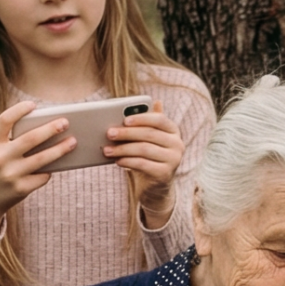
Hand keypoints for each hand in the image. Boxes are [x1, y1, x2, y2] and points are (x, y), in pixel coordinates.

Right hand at [0, 101, 77, 237]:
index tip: (33, 105)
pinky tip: (56, 166)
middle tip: (66, 123)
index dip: (19, 110)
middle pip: (31, 138)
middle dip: (51, 129)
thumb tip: (46, 130)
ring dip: (61, 149)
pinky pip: (43, 176)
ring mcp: (10, 174)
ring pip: (43, 158)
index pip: (4, 120)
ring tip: (73, 142)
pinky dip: (50, 170)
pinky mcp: (21, 189)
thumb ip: (10, 142)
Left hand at [102, 100, 183, 227]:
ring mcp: (173, 160)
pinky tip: (117, 161)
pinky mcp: (165, 174)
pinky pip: (143, 164)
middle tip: (109, 133)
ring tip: (107, 150)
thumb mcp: (150, 138)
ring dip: (123, 149)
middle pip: (149, 134)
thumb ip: (151, 121)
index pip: (159, 119)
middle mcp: (178, 144)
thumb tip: (157, 101)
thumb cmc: (150, 155)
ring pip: (144, 149)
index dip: (142, 118)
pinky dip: (128, 161)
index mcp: (173, 131)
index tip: (124, 119)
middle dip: (127, 133)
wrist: (156, 184)